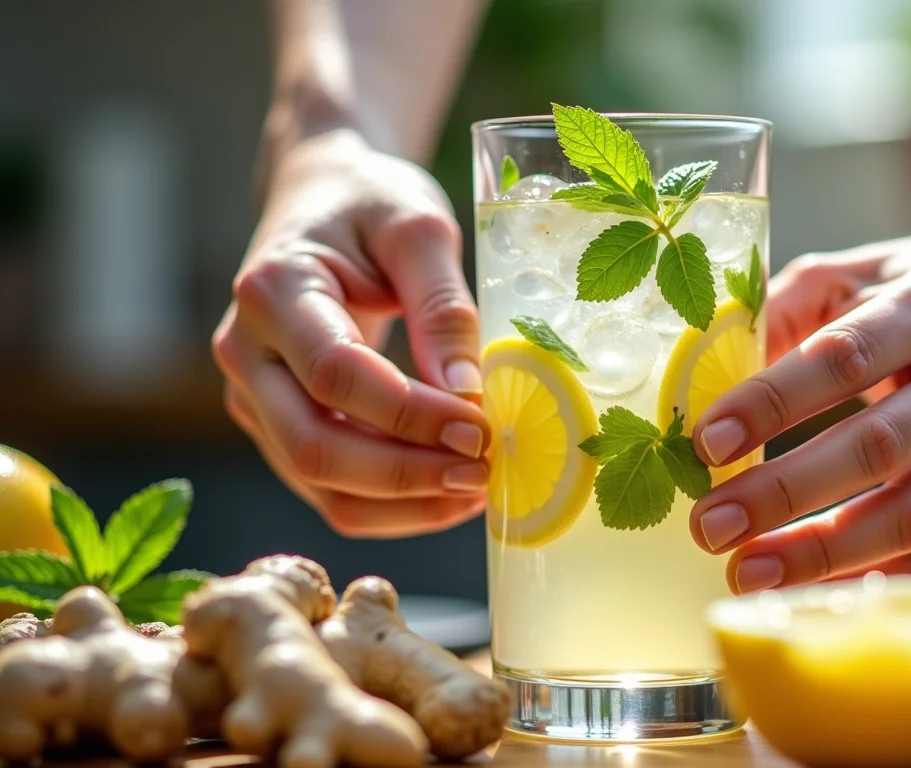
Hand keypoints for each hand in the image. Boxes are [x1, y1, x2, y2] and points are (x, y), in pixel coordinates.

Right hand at [213, 130, 488, 537]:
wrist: (320, 197)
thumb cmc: (371, 204)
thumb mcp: (418, 228)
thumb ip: (442, 307)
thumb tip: (466, 394)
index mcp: (273, 290)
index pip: (337, 376)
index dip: (411, 415)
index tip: (480, 428)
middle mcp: (246, 352)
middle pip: (316, 447)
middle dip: (407, 475)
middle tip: (484, 472)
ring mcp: (253, 396)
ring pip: (319, 483)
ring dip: (403, 503)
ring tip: (477, 489)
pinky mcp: (275, 425)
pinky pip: (328, 487)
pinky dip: (390, 503)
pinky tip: (447, 491)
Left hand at [688, 217, 910, 590]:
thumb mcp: (862, 271)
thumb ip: (783, 309)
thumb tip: (708, 379)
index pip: (842, 360)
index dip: (770, 404)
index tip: (706, 442)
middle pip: (875, 449)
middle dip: (782, 495)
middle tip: (710, 525)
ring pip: (909, 518)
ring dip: (820, 555)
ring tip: (746, 572)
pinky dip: (870, 578)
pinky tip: (809, 588)